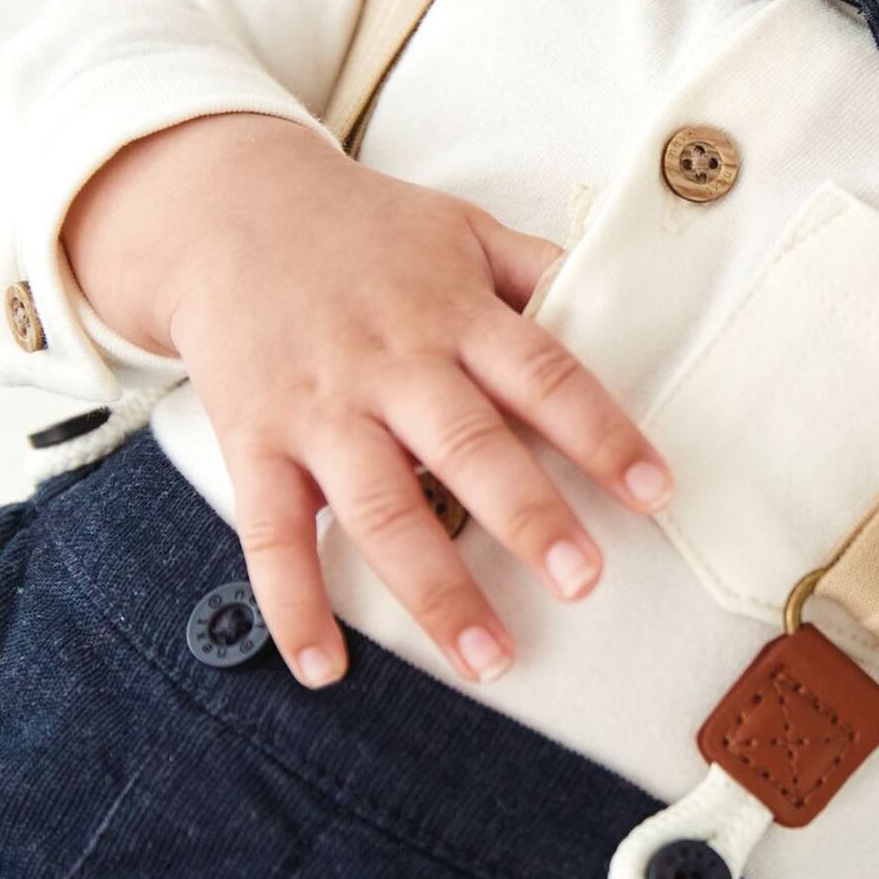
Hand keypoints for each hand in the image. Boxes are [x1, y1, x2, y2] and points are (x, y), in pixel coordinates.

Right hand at [61, 112, 674, 690]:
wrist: (222, 210)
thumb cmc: (362, 232)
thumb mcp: (460, 230)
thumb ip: (536, 271)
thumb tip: (624, 300)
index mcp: (453, 315)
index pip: (544, 376)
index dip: (602, 433)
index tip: (655, 492)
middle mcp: (391, 367)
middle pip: (467, 448)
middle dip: (527, 518)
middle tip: (583, 582)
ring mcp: (320, 411)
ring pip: (381, 510)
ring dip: (435, 590)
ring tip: (488, 658)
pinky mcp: (254, 445)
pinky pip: (273, 535)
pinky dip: (294, 605)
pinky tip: (326, 668)